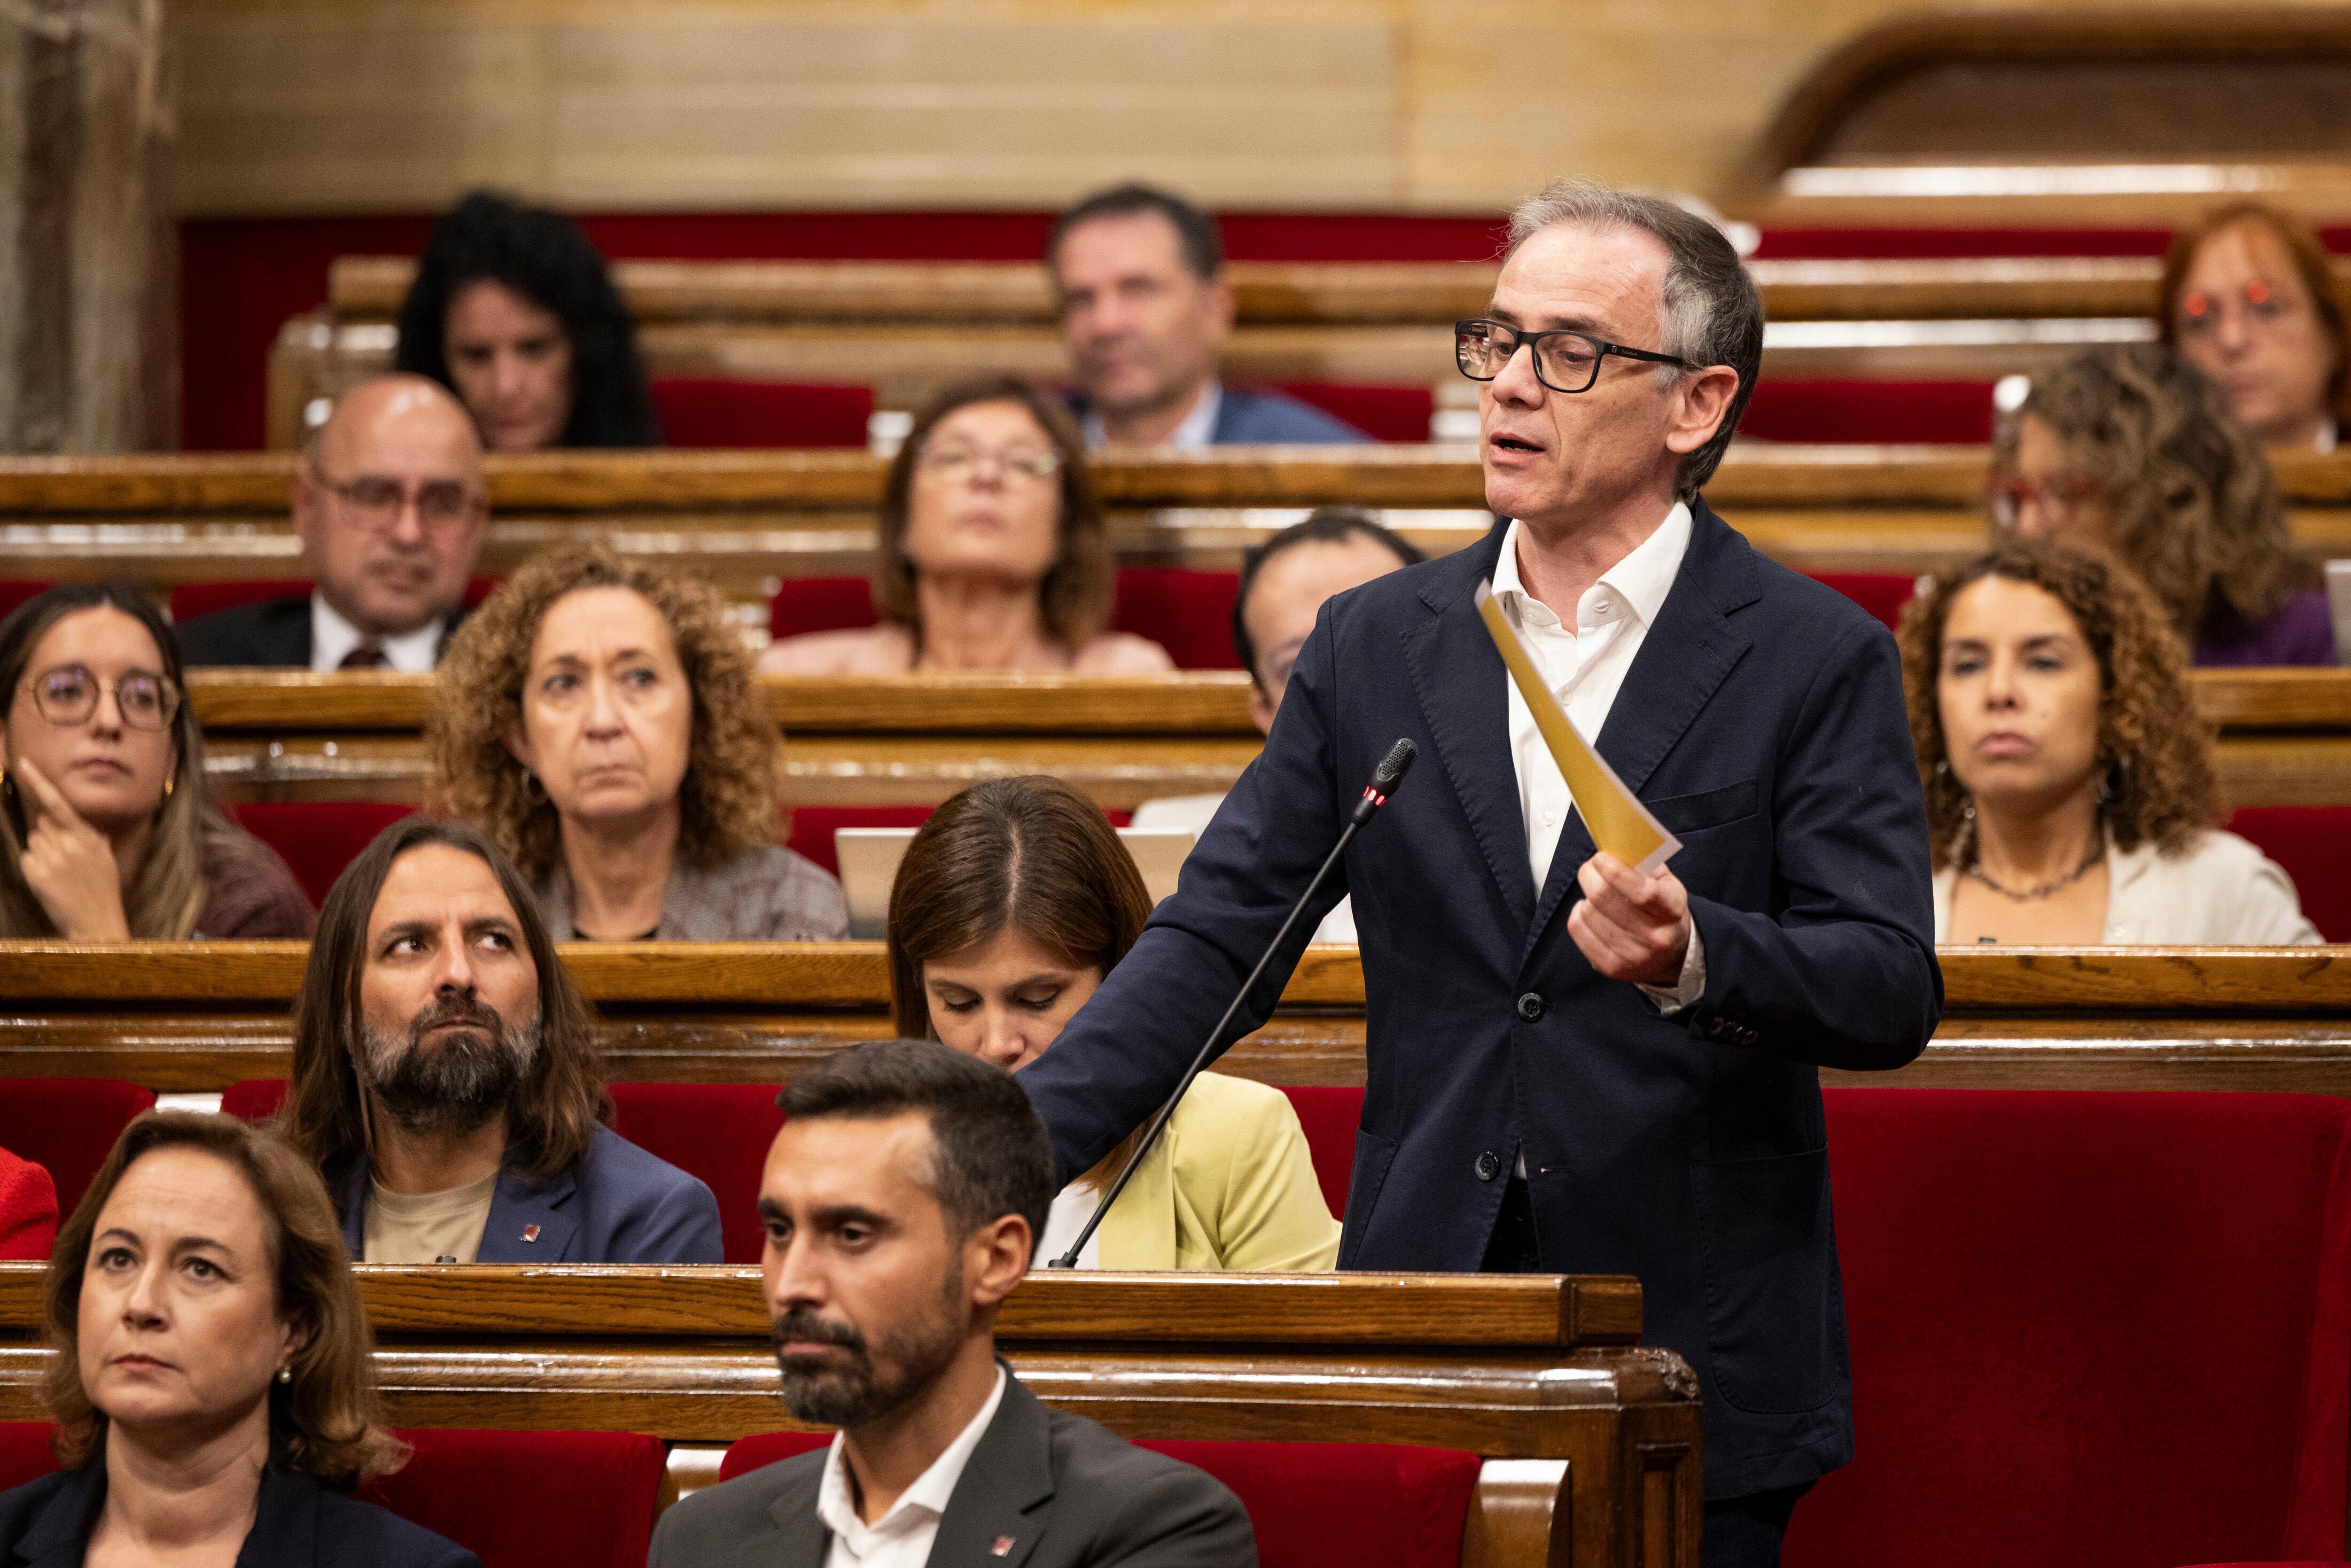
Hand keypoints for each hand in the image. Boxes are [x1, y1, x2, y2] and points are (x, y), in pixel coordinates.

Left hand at [12, 759, 130, 940]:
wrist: (96, 921)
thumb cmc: (103, 889)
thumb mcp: (105, 857)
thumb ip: (93, 836)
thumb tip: (80, 822)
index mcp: (87, 836)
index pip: (58, 804)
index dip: (39, 782)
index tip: (23, 763)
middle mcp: (68, 844)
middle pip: (42, 823)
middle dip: (48, 833)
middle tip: (65, 856)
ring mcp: (51, 859)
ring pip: (33, 840)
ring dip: (42, 851)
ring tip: (60, 871)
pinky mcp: (36, 874)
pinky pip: (27, 859)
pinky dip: (34, 867)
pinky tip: (50, 880)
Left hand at [1568, 851, 1690, 986]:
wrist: (1671, 956)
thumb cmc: (1663, 911)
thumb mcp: (1666, 884)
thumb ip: (1643, 864)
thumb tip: (1613, 848)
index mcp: (1672, 911)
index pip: (1641, 891)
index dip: (1615, 871)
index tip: (1601, 857)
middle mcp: (1654, 938)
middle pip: (1604, 898)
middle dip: (1590, 874)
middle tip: (1591, 867)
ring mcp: (1631, 956)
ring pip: (1587, 912)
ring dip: (1587, 895)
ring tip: (1598, 894)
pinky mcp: (1610, 967)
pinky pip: (1577, 929)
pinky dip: (1578, 913)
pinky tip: (1590, 911)